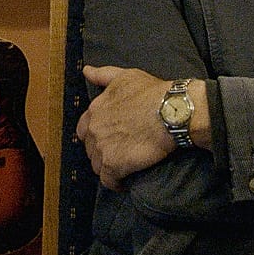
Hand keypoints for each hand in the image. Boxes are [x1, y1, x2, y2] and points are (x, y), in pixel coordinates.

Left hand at [77, 65, 205, 190]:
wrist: (170, 111)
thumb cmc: (151, 92)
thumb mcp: (125, 76)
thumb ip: (103, 75)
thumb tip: (86, 71)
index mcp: (94, 110)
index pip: (83, 129)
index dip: (94, 135)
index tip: (107, 138)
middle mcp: (94, 129)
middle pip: (90, 148)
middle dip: (101, 152)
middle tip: (118, 153)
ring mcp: (102, 147)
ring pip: (97, 165)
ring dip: (107, 168)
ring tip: (122, 168)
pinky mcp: (113, 164)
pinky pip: (108, 181)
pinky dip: (115, 183)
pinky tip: (124, 182)